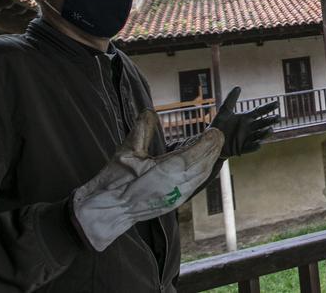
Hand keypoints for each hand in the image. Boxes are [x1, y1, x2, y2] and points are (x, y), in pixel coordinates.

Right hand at [72, 110, 222, 250]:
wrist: (107, 212)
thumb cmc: (114, 183)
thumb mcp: (127, 152)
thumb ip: (141, 130)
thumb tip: (149, 113)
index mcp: (166, 171)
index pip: (196, 154)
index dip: (208, 142)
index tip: (214, 130)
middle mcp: (177, 185)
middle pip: (204, 165)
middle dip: (213, 148)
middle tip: (217, 134)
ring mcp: (177, 196)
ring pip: (202, 176)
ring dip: (210, 160)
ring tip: (213, 145)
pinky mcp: (174, 203)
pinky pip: (196, 185)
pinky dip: (203, 172)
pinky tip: (202, 164)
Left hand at [211, 86, 280, 157]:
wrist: (212, 140)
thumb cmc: (219, 125)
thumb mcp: (224, 111)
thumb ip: (231, 100)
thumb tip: (238, 87)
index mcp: (246, 118)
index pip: (260, 111)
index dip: (268, 107)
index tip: (277, 103)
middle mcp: (249, 128)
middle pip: (262, 123)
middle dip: (270, 121)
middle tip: (278, 118)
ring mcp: (246, 138)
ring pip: (259, 135)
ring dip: (265, 133)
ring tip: (271, 130)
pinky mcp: (241, 148)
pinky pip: (249, 147)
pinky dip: (255, 146)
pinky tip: (259, 144)